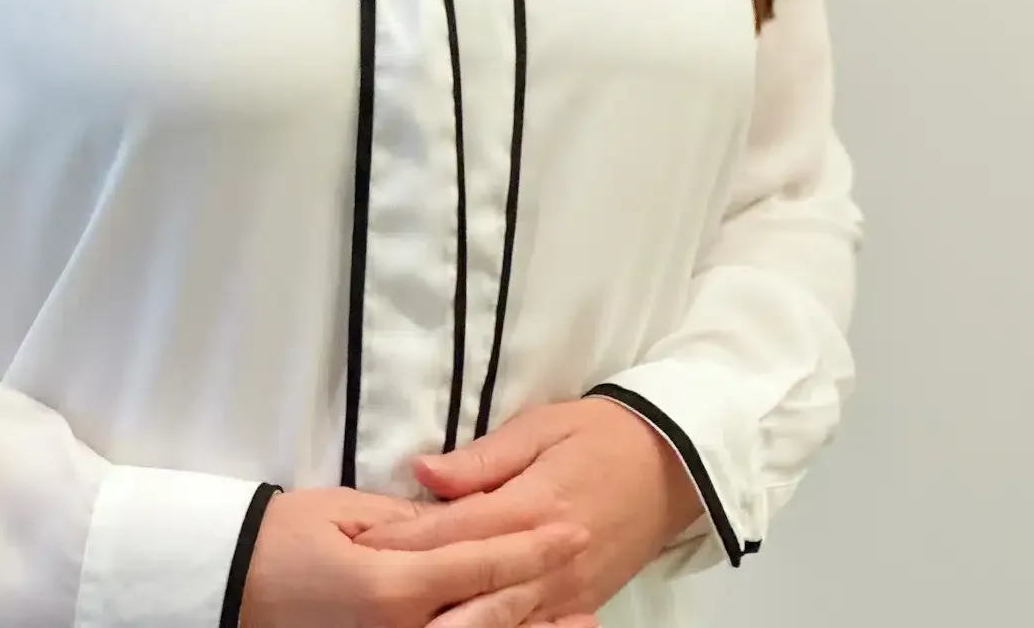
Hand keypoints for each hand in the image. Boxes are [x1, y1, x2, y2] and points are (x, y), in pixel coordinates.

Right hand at [239, 485, 590, 627]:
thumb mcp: (345, 512)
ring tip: (579, 620)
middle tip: (586, 567)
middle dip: (542, 589)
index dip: (530, 545)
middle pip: (490, 612)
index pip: (479, 562)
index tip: (571, 526)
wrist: (229, 587)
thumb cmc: (282, 538)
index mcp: (391, 587)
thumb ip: (409, 521)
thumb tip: (458, 515)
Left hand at [356, 399, 701, 620]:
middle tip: (369, 599)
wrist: (673, 464)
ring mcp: (564, 590)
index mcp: (532, 504)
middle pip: (469, 589)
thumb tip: (421, 471)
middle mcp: (546, 556)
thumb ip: (481, 458)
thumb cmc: (601, 434)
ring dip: (451, 626)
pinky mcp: (578, 605)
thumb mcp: (541, 426)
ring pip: (498, 624)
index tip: (360, 545)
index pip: (453, 531)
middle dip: (417, 596)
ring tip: (405, 624)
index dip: (404, 541)